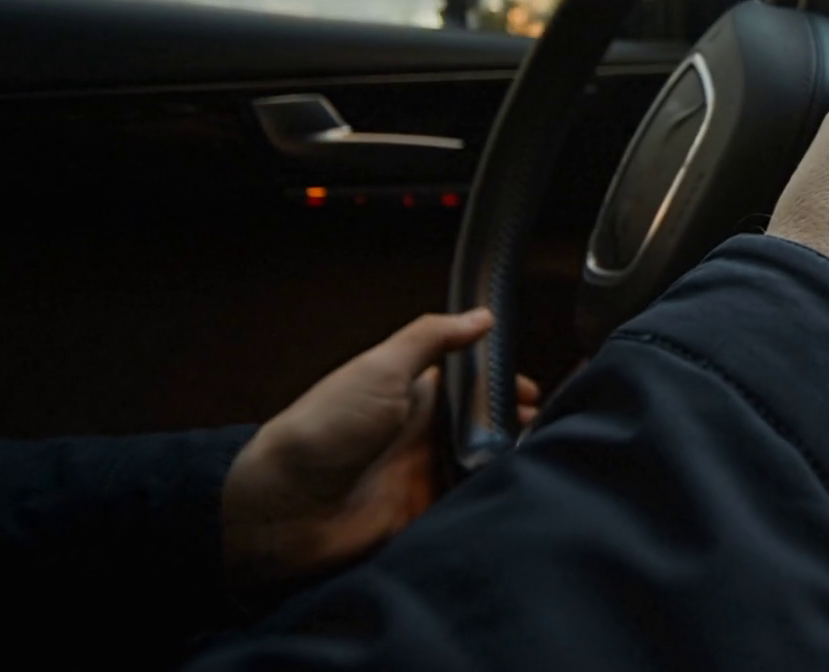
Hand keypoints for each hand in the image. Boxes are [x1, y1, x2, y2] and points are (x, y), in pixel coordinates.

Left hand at [220, 310, 539, 590]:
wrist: (285, 505)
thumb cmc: (325, 427)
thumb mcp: (380, 367)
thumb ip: (432, 338)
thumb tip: (482, 316)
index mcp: (411, 393)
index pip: (469, 385)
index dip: (501, 386)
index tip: (531, 392)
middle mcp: (420, 432)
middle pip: (481, 424)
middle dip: (514, 423)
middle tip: (542, 425)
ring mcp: (422, 474)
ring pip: (481, 463)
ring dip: (507, 459)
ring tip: (538, 455)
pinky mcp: (423, 514)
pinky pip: (466, 502)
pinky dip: (488, 494)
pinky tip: (512, 488)